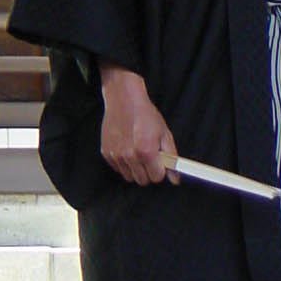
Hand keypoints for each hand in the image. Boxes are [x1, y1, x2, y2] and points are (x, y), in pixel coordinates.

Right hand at [99, 63, 176, 185]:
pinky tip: (127, 148)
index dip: (160, 170)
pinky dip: (123, 163)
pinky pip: (118, 169)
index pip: (156, 178)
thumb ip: (171, 158)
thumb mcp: (164, 133)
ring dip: (135, 169)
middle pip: (142, 180)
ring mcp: (115, 155)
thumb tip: (175, 179)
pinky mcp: (106, 153)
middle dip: (148, 172)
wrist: (124, 99)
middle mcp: (129, 156)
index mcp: (146, 151)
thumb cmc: (146, 115)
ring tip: (137, 151)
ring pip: (129, 177)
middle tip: (149, 157)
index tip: (159, 162)